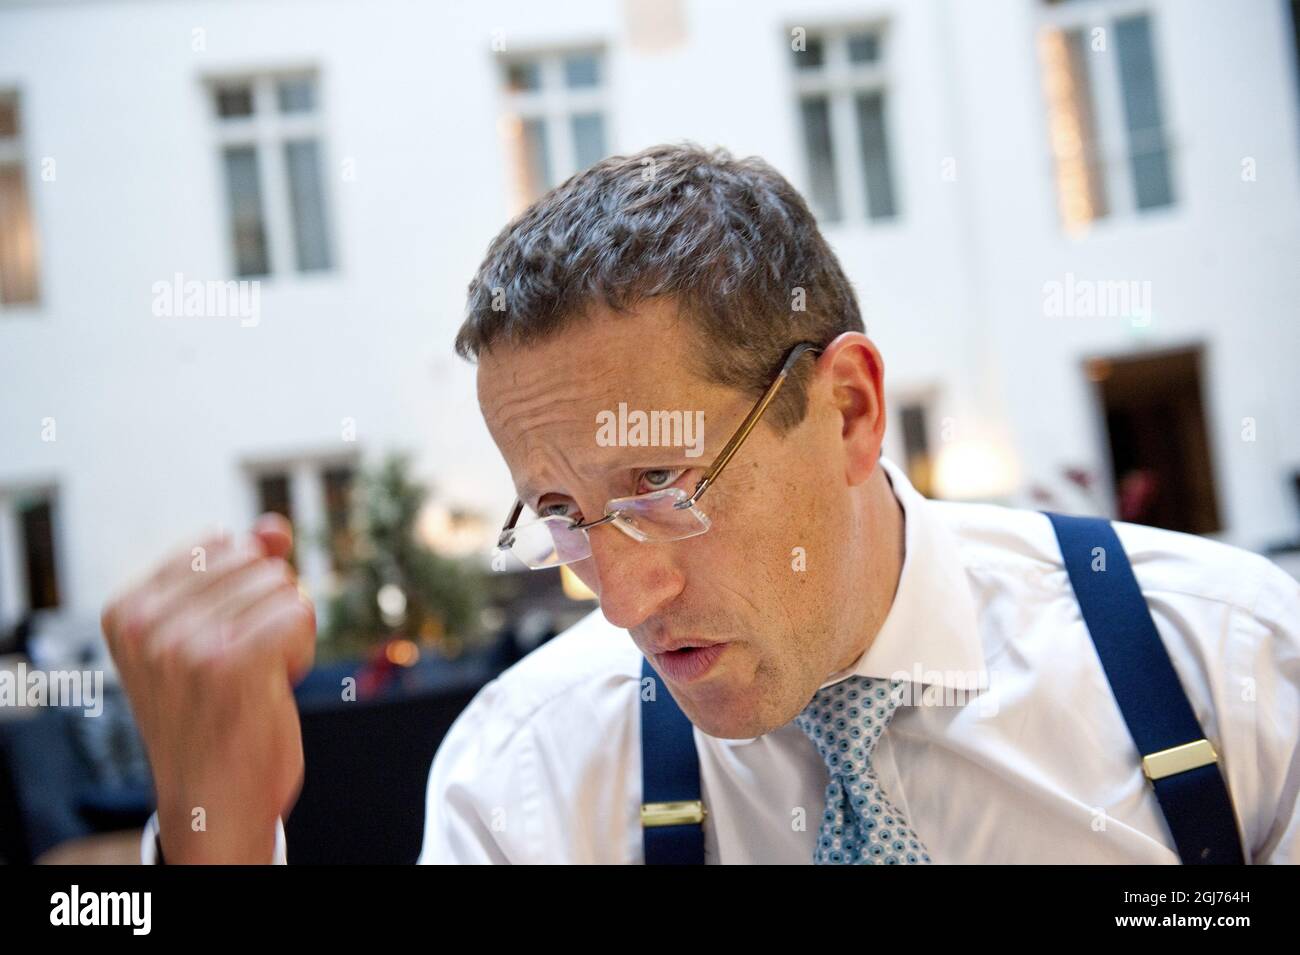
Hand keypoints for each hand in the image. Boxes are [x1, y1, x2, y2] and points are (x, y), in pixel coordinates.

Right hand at [101, 513, 315, 862]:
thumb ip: (245, 569)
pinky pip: (300, 614)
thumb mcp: (218, 630)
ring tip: (255, 681)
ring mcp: (182, 643)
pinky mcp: (229, 664)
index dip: (245, 591)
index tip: (220, 644)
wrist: (214, 802)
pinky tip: (274, 688)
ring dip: (288, 635)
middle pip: (260, 562)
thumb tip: (274, 525)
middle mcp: (145, 622)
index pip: (225, 543)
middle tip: (243, 668)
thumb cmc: (218, 713)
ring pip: (285, 588)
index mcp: (128, 606)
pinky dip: (302, 651)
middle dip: (271, 611)